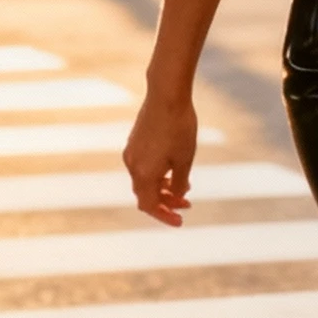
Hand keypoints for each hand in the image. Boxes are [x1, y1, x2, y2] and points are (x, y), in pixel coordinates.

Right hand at [123, 90, 197, 224]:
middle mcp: (132, 165)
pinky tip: (173, 170)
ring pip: (144, 180)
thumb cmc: (179, 128)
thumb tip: (177, 195)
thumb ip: (180, 183)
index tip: (180, 222)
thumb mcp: (185, 160)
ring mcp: (131, 152)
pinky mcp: (134, 141)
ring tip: (184, 189)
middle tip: (186, 206)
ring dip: (162, 188)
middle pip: (146, 195)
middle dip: (166, 203)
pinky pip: (143, 166)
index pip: (150, 206)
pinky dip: (157, 174)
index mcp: (143, 174)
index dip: (165, 216)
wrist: (166, 95)